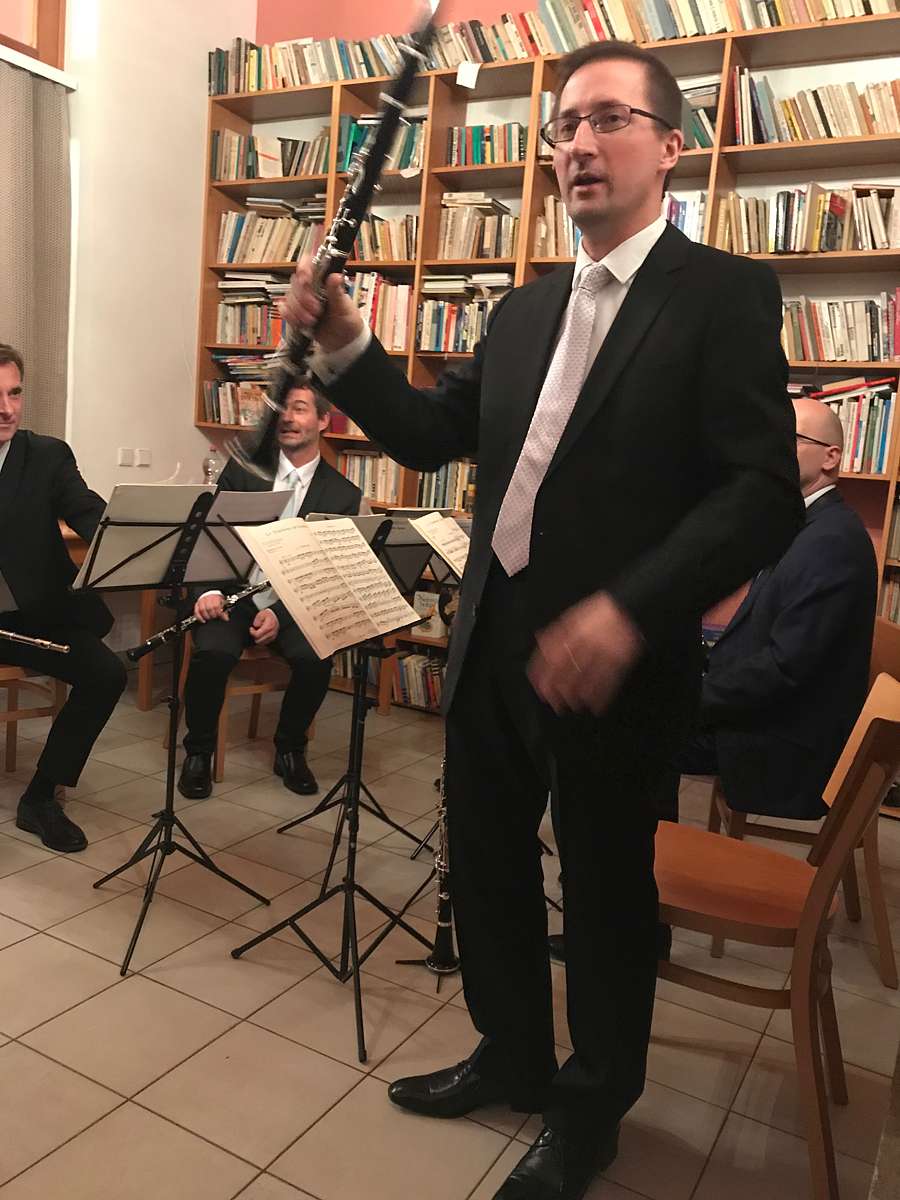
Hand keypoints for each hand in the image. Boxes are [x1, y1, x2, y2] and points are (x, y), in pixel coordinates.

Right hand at [194, 592, 226, 622]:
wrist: (211, 595)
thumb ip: (224, 611)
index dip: (218, 613)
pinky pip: (196, 611)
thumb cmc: (217, 600)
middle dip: (213, 615)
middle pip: (209, 608)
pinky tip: (203, 621)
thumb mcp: (223, 604)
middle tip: (215, 617)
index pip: (216, 606)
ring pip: (202, 610)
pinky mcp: (197, 605)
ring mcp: (201, 601)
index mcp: (215, 597)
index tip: (221, 617)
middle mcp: (207, 598)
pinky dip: (199, 617)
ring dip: (206, 616)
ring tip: (210, 618)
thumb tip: (226, 619)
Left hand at [250, 607, 278, 645]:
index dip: (252, 632)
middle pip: (258, 641)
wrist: (277, 616)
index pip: (257, 635)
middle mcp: (271, 634)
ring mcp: (272, 637)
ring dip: (257, 638)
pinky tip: (261, 633)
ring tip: (258, 631)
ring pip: (261, 643)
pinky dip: (261, 639)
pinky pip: (264, 643)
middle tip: (254, 630)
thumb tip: (256, 626)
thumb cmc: (268, 615)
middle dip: (254, 636)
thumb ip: (257, 620)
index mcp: (268, 627)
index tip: (251, 628)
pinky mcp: (273, 639)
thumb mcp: (261, 614)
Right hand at [280, 256, 364, 352]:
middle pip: (296, 283)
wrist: (343, 342)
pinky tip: (301, 323)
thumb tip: (335, 275)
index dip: (304, 269)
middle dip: (304, 298)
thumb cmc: (347, 321)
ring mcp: (303, 299)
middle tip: (317, 310)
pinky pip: (285, 310)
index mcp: (324, 280)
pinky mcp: (296, 312)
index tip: (306, 280)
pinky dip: (291, 317)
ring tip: (313, 320)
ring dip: (299, 311)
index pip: (309, 264)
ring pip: (289, 297)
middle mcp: (312, 287)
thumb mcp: (344, 307)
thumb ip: (336, 291)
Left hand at [528, 592, 644, 715]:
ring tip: (571, 704)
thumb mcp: (575, 616)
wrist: (628, 609)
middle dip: (557, 688)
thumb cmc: (599, 614)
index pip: (552, 652)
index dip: (543, 672)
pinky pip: (610, 680)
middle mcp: (587, 640)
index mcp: (573, 629)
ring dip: (577, 694)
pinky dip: (603, 695)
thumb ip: (558, 629)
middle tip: (552, 701)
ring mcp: (605, 650)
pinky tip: (596, 706)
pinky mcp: (621, 659)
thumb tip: (540, 641)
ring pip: (588, 677)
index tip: (538, 685)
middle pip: (568, 668)